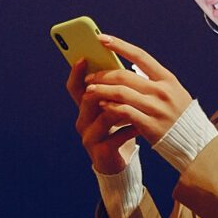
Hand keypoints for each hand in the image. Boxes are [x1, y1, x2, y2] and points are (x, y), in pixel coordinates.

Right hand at [68, 55, 137, 173]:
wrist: (120, 160)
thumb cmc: (118, 128)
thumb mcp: (114, 107)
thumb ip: (114, 89)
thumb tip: (120, 62)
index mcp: (84, 107)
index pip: (75, 87)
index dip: (76, 73)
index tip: (83, 57)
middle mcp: (82, 121)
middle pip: (88, 98)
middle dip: (105, 86)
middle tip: (122, 77)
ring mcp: (90, 137)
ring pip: (104, 116)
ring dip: (122, 107)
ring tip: (139, 101)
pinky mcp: (101, 152)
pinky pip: (116, 137)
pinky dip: (131, 128)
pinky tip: (142, 125)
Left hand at [81, 34, 197, 147]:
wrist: (194, 141)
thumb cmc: (179, 115)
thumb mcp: (173, 92)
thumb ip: (153, 81)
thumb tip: (126, 68)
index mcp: (167, 79)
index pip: (140, 55)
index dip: (119, 46)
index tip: (102, 38)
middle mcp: (162, 91)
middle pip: (125, 76)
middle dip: (103, 74)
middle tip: (90, 77)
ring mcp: (156, 108)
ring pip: (121, 93)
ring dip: (102, 90)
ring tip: (89, 90)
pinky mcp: (150, 125)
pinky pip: (124, 112)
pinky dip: (111, 107)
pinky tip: (102, 106)